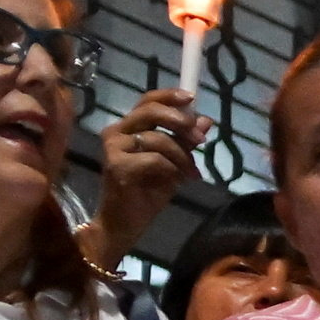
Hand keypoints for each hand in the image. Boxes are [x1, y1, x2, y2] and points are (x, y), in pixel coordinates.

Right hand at [90, 87, 198, 264]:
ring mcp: (113, 147)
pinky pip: (154, 159)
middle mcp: (116, 132)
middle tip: (200, 138)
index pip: (147, 101)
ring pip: (157, 139)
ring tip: (191, 173)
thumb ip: (185, 141)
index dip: (169, 96)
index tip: (191, 98)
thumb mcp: (173, 163)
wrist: (126, 223)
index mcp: (128, 127)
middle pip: (150, 111)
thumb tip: (205, 120)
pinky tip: (176, 182)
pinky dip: (171, 170)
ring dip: (181, 156)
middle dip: (180, 122)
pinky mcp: (116, 164)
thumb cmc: (146, 193)